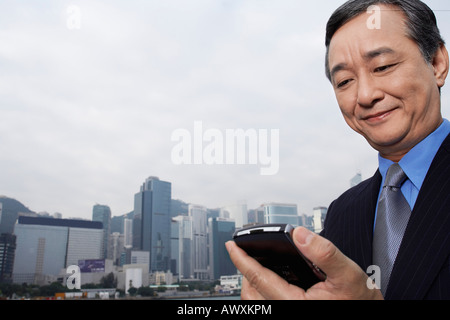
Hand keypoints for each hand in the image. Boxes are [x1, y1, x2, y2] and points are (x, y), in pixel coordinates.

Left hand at [225, 227, 382, 299]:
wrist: (369, 315)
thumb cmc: (361, 303)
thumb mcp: (349, 274)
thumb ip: (325, 253)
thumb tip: (300, 234)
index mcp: (294, 304)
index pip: (258, 278)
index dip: (241, 259)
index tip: (231, 245)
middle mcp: (287, 310)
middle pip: (252, 292)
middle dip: (245, 272)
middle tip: (245, 253)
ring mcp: (290, 312)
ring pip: (258, 301)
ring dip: (254, 283)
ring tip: (258, 266)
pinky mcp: (296, 312)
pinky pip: (269, 304)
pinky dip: (264, 291)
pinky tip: (276, 280)